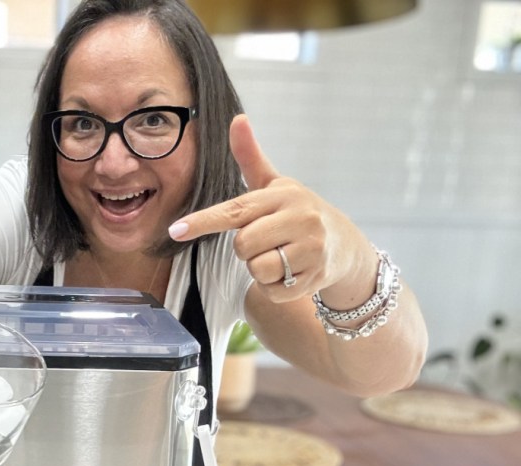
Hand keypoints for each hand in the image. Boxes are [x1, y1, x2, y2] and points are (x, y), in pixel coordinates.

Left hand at [168, 114, 374, 304]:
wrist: (344, 245)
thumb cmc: (297, 212)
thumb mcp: (275, 184)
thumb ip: (250, 158)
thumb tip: (237, 119)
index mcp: (283, 195)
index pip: (235, 210)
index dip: (203, 222)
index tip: (176, 231)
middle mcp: (300, 219)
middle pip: (242, 245)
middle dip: (246, 248)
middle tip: (267, 240)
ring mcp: (311, 249)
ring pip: (257, 269)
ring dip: (259, 269)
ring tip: (280, 256)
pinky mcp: (315, 277)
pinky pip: (271, 290)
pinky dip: (273, 287)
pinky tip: (290, 272)